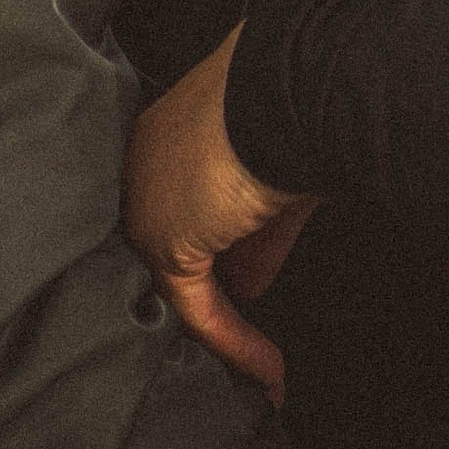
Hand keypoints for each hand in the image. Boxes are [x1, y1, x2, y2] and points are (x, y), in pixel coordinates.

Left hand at [122, 26, 317, 401]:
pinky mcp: (164, 238)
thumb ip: (262, 226)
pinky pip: (196, 306)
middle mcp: (151, 159)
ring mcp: (148, 198)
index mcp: (177, 125)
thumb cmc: (300, 99)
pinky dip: (235, 341)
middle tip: (255, 335)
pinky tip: (269, 369)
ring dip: (231, 327)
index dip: (227, 248)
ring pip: (186, 279)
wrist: (292, 79)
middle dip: (223, 289)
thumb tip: (255, 280)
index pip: (194, 199)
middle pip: (185, 241)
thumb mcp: (281, 167)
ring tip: (266, 368)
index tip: (255, 285)